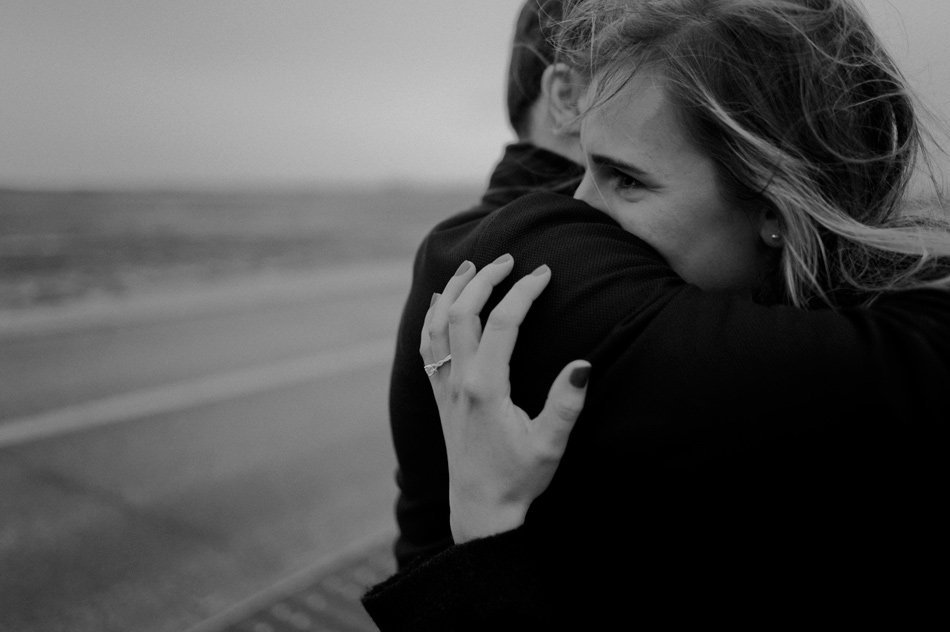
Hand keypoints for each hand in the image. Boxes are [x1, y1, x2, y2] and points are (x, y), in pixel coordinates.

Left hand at [421, 254, 590, 541]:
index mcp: (485, 387)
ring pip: (436, 326)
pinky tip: (440, 307)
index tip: (543, 273)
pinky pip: (426, 347)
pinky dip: (432, 319)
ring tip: (469, 268)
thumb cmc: (518, 480)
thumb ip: (566, 404)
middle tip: (509, 260)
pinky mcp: (440, 398)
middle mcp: (458, 382)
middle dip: (484, 280)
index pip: (501, 323)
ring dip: (451, 293)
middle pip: (461, 314)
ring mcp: (444, 389)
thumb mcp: (550, 445)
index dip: (522, 292)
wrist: (480, 511)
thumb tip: (582, 363)